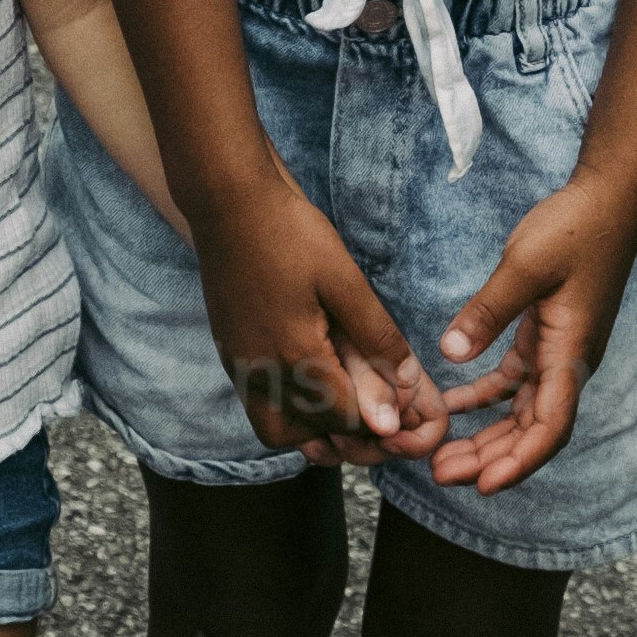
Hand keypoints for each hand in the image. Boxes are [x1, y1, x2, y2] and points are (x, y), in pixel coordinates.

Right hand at [191, 177, 445, 460]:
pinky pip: (258, 405)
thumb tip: (408, 383)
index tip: (405, 407)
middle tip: (378, 405)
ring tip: (342, 400)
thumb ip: (376, 337)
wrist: (228, 204)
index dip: (380, 418)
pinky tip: (312, 380)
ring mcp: (241, 366)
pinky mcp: (231, 354)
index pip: (345, 417)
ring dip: (311, 427)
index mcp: (295, 356)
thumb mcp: (345, 281)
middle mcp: (262, 373)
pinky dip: (287, 408)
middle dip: (349, 429)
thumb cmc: (290, 234)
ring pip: (278, 429)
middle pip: (312, 433)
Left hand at [423, 170, 636, 493]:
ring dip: (486, 436)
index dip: (518, 462)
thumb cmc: (576, 228)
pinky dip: (484, 397)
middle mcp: (569, 362)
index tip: (483, 485)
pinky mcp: (546, 335)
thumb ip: (489, 310)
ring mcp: (558, 351)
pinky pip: (513, 381)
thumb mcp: (526, 265)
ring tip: (442, 455)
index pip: (550, 427)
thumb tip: (452, 351)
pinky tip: (452, 405)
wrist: (609, 199)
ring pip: (521, 412)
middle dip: (490, 459)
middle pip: (531, 431)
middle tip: (440, 474)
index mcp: (571, 354)